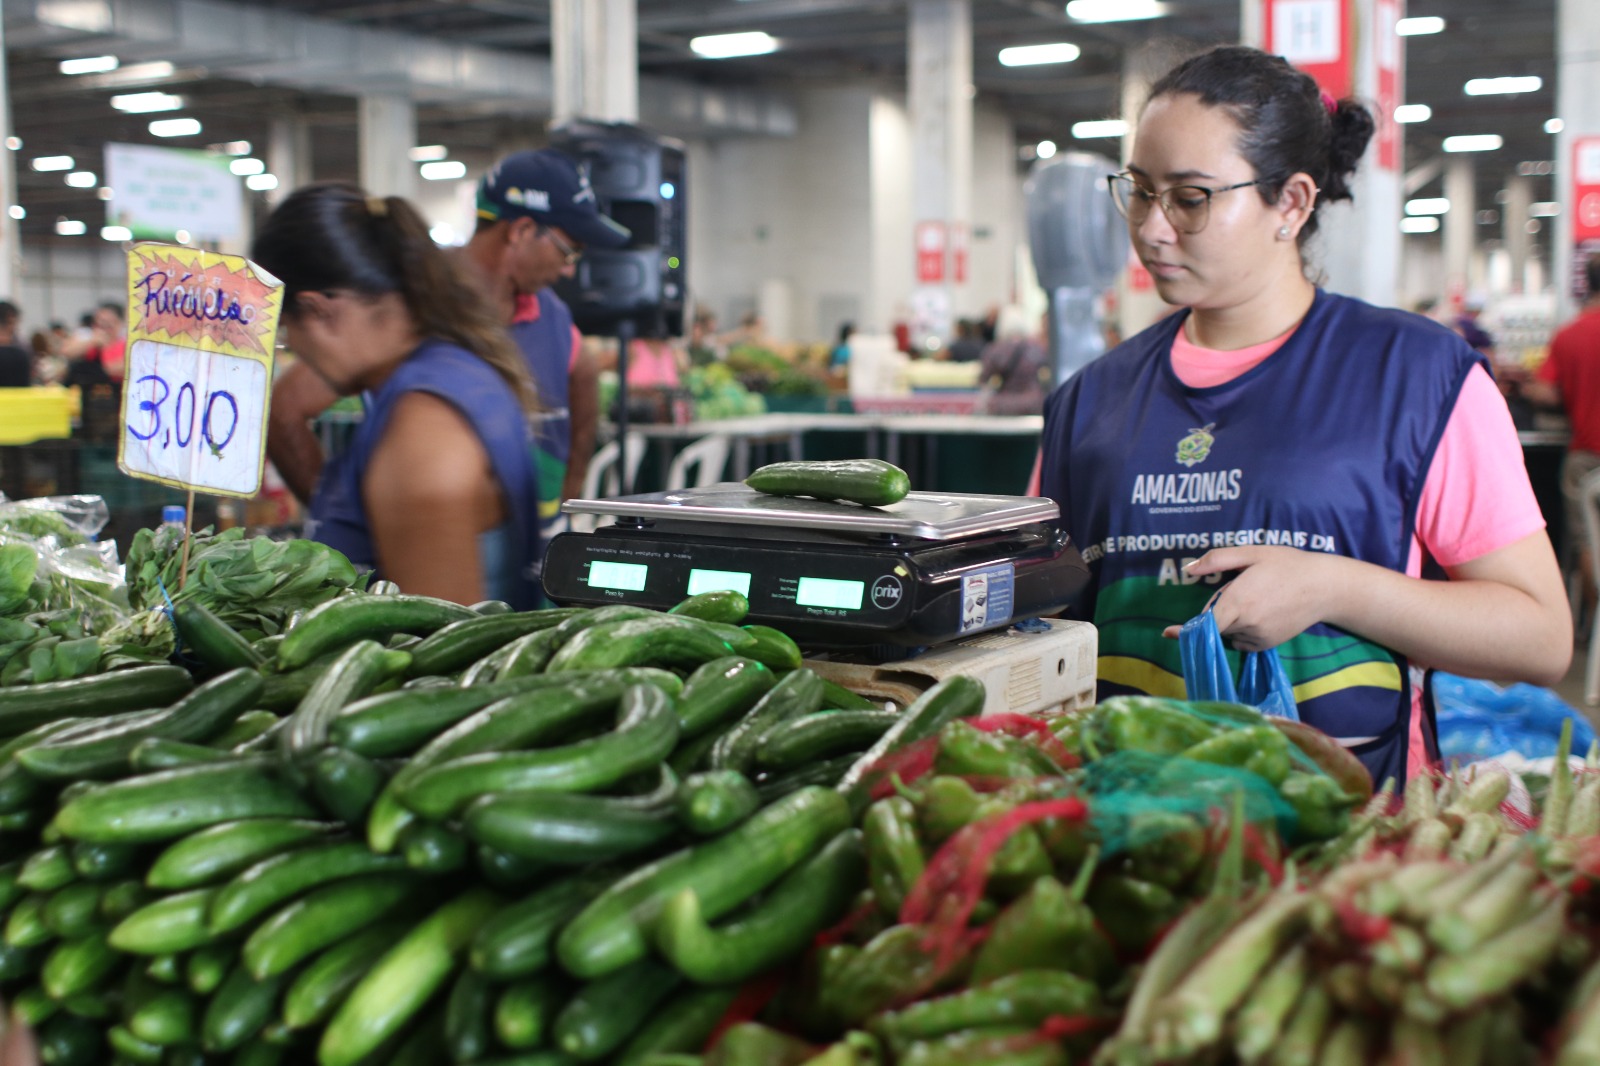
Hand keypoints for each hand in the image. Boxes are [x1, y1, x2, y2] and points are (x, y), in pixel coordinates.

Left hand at [1160, 546, 1336, 651]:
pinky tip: (1261, 611)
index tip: (1168, 632)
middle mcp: (1246, 624)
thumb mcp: (1252, 553)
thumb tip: (1189, 569)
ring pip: (1229, 632)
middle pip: (1215, 623)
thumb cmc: (1287, 564)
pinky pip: (1242, 640)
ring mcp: (1258, 637)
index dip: (1186, 628)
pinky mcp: (1267, 645)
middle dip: (1218, 609)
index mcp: (1238, 601)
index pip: (1205, 622)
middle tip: (1243, 588)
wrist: (1324, 587)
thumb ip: (1218, 560)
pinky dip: (1242, 629)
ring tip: (1256, 598)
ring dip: (1231, 619)